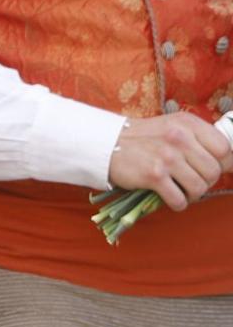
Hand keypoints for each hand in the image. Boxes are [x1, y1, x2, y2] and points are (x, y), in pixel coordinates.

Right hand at [108, 112, 232, 209]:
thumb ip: (200, 139)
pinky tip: (168, 195)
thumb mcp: (174, 127)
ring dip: (191, 194)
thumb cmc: (144, 138)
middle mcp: (179, 137)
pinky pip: (180, 199)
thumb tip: (229, 163)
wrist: (106, 143)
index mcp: (187, 123)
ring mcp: (166, 156)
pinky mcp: (153, 175)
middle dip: (204, 181)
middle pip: (213, 171)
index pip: (224, 148)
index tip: (206, 166)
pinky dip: (177, 203)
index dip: (220, 162)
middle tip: (189, 179)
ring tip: (179, 188)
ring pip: (199, 187)